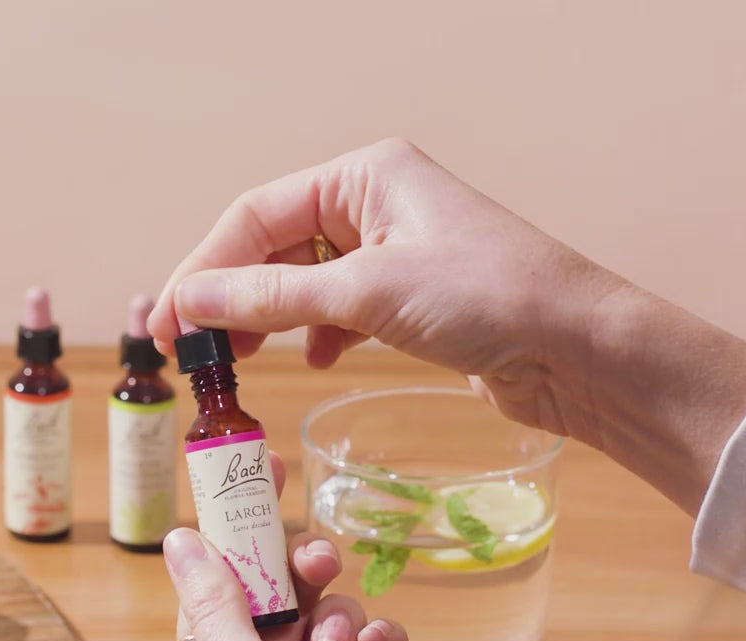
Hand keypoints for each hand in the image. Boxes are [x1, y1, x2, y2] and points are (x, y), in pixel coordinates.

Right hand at [148, 137, 620, 441]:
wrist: (575, 349)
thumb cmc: (488, 298)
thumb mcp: (369, 292)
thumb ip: (274, 297)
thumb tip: (191, 299)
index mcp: (365, 176)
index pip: (258, 215)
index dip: (204, 267)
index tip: (169, 321)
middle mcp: (377, 205)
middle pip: (276, 247)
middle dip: (233, 295)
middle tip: (196, 348)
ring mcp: (396, 253)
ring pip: (307, 281)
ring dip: (270, 317)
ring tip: (239, 357)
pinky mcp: (413, 299)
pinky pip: (343, 309)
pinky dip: (321, 334)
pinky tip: (317, 359)